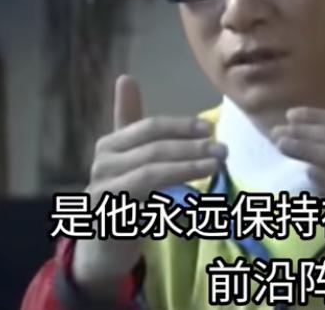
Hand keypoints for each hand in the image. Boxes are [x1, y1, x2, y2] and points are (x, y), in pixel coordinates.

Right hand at [72, 75, 227, 298]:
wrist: (103, 247)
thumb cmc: (124, 197)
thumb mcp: (132, 159)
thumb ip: (135, 124)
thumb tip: (126, 77)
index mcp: (111, 143)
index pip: (150, 127)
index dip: (181, 126)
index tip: (209, 128)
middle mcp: (102, 161)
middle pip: (153, 147)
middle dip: (191, 146)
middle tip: (222, 149)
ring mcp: (102, 187)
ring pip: (151, 171)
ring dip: (188, 166)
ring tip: (215, 165)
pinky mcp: (109, 214)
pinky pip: (146, 199)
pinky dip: (171, 192)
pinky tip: (194, 191)